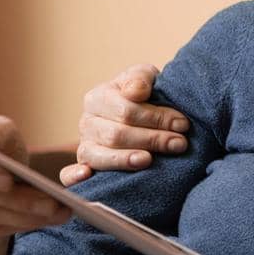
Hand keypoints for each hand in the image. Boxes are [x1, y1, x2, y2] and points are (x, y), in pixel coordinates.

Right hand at [63, 64, 191, 184]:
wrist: (138, 113)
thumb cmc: (143, 95)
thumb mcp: (145, 78)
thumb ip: (140, 78)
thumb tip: (135, 92)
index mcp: (98, 97)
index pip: (127, 110)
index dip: (156, 118)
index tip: (182, 125)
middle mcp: (87, 121)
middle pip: (117, 134)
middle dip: (152, 139)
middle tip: (179, 144)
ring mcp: (83, 144)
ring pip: (101, 154)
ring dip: (127, 159)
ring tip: (150, 160)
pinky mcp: (84, 164)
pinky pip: (70, 173)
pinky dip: (75, 176)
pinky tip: (88, 176)